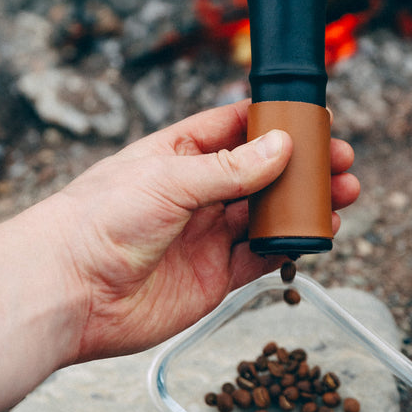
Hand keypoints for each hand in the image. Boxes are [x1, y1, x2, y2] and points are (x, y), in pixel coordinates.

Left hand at [46, 100, 358, 360]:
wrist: (68, 292)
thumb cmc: (98, 223)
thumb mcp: (168, 179)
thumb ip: (229, 168)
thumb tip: (280, 147)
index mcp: (177, 154)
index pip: (234, 128)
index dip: (274, 123)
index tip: (313, 119)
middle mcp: (193, 194)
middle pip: (260, 173)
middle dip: (302, 167)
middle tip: (340, 163)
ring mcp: (204, 236)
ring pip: (266, 215)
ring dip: (303, 206)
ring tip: (342, 197)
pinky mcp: (212, 278)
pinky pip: (260, 259)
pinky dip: (289, 247)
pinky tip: (315, 235)